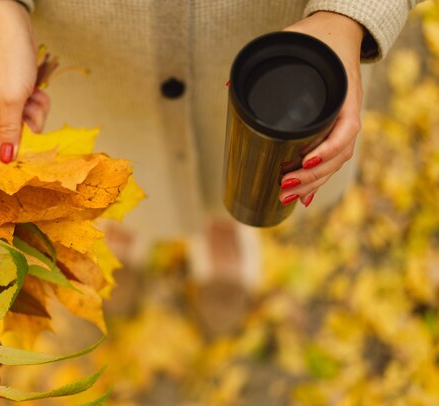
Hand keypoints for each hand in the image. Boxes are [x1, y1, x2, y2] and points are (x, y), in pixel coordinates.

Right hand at [0, 0, 49, 162]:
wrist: (13, 31)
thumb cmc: (8, 63)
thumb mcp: (11, 101)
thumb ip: (9, 132)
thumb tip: (4, 160)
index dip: (7, 160)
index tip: (26, 157)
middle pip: (14, 144)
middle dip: (28, 130)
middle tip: (27, 109)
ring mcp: (6, 110)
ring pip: (28, 129)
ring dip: (36, 113)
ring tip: (31, 94)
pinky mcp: (19, 101)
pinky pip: (34, 114)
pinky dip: (38, 103)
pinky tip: (35, 90)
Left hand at [279, 11, 363, 206]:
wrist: (337, 35)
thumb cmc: (316, 43)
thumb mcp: (295, 45)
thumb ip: (267, 63)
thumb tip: (230, 87)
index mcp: (344, 96)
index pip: (345, 130)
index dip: (328, 150)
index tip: (305, 159)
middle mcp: (347, 114)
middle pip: (337, 156)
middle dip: (311, 176)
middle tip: (283, 187)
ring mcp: (343, 124)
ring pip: (334, 163)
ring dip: (312, 184)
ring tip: (286, 197)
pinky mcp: (334, 131)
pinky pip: (331, 161)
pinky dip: (317, 180)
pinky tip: (303, 198)